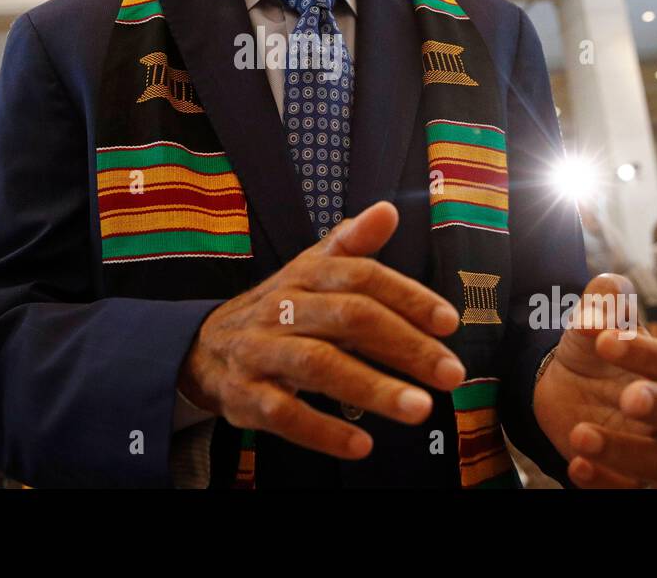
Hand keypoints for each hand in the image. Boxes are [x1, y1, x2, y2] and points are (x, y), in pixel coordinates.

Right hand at [177, 201, 465, 459]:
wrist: (205, 347)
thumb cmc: (277, 310)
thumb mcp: (309, 270)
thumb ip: (352, 245)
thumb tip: (387, 210)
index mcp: (304, 275)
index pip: (361, 276)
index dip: (408, 296)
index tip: (448, 322)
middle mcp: (282, 308)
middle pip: (349, 318)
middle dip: (405, 346)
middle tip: (451, 373)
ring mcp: (261, 351)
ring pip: (319, 365)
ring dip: (373, 388)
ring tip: (419, 408)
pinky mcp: (245, 395)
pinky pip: (284, 414)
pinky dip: (323, 431)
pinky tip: (362, 444)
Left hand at [533, 274, 656, 487]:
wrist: (562, 382)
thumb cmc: (593, 346)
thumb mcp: (594, 316)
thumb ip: (605, 296)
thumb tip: (605, 295)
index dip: (651, 353)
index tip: (604, 339)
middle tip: (627, 397)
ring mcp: (651, 449)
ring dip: (626, 451)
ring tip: (580, 434)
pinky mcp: (627, 476)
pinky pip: (630, 490)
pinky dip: (605, 482)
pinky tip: (576, 464)